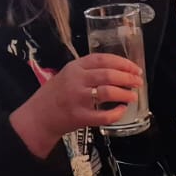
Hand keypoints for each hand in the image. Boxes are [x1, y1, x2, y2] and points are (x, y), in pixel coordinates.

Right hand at [11, 54, 142, 157]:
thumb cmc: (54, 95)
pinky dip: (116, 113)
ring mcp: (78, 99)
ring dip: (124, 93)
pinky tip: (122, 110)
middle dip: (127, 77)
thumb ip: (87, 70)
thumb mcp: (67, 74)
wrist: (38, 117)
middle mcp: (76, 80)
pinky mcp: (79, 117)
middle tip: (138, 81)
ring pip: (108, 92)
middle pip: (108, 74)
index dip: (122, 62)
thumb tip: (117, 70)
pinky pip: (103, 115)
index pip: (103, 59)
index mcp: (74, 67)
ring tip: (133, 95)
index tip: (135, 68)